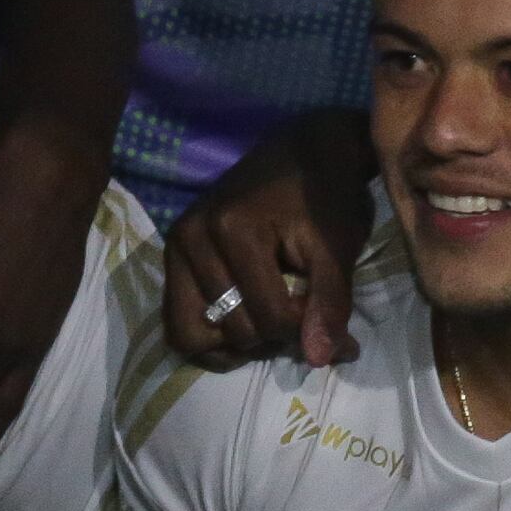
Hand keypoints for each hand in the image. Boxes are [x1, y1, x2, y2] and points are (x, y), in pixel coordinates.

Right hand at [163, 114, 378, 368]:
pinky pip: (176, 320)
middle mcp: (191, 238)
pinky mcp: (171, 254)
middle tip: (302, 321)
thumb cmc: (329, 196)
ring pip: (190, 334)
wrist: (306, 151)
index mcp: (233, 230)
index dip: (305, 331)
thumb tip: (320, 360)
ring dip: (236, 343)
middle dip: (272, 339)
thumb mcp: (339, 247)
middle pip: (229, 330)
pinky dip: (211, 333)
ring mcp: (174, 246)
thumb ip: (330, 303)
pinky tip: (246, 322)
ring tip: (271, 324)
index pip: (267, 316)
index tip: (332, 323)